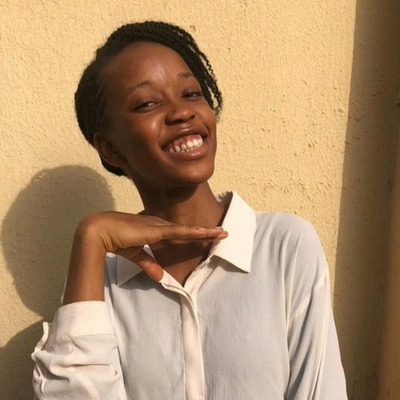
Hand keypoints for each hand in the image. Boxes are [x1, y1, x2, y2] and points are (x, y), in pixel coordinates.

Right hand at [80, 212, 227, 279]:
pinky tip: (208, 233)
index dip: (194, 234)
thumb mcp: (136, 255)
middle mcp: (160, 225)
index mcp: (155, 230)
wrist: (101, 232)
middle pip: (188, 230)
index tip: (208, 235)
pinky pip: (180, 232)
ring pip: (188, 230)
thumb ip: (149, 264)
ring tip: (223, 233)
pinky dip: (195, 232)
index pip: (179, 233)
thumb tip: (161, 278)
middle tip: (223, 233)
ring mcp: (159, 226)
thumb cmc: (116, 240)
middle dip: (206, 232)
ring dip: (206, 232)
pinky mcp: (157, 230)